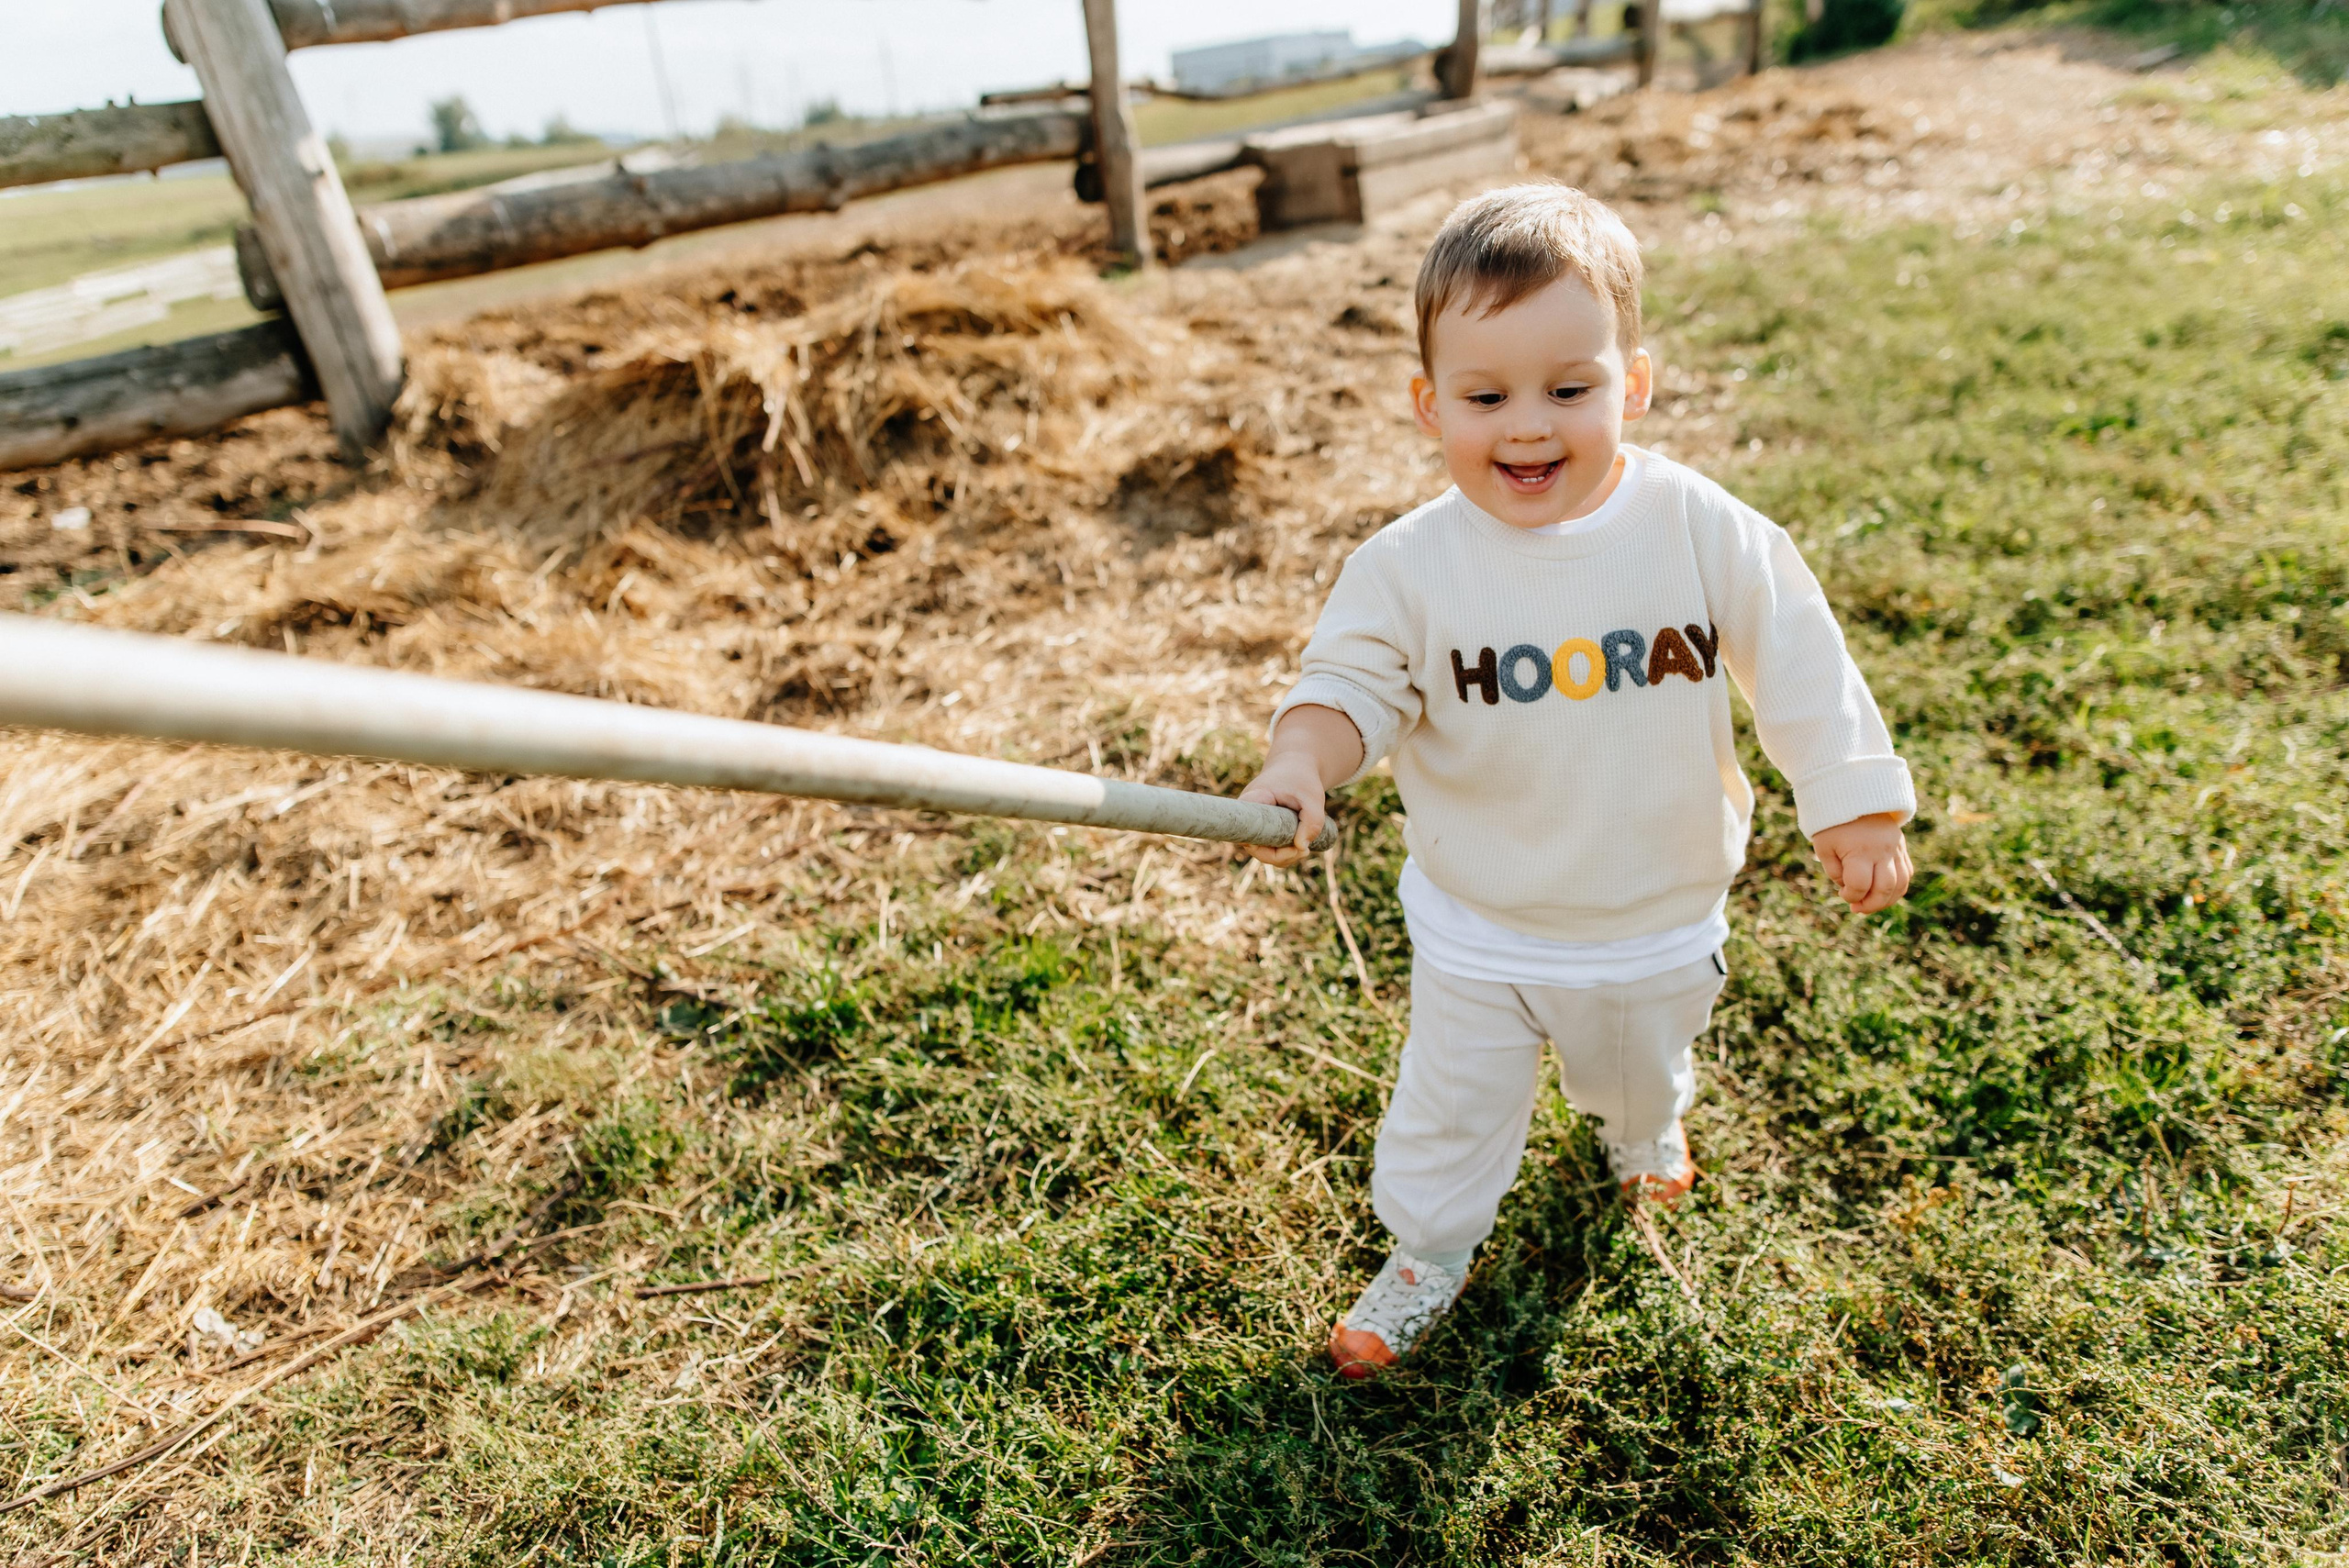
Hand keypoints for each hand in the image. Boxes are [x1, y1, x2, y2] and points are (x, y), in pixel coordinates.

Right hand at [1239, 753, 1325, 867]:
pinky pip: (1268, 848)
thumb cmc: (1301, 778)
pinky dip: (1284, 853)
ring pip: (1262, 851)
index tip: (1290, 847)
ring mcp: (1254, 824)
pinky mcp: (1263, 828)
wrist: (1296, 765)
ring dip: (1284, 857)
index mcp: (1252, 802)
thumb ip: (1312, 821)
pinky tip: (1301, 849)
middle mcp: (1247, 815)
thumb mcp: (1312, 796)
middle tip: (1305, 851)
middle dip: (1279, 856)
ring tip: (1306, 849)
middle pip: (1254, 847)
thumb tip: (1302, 848)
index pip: (1246, 831)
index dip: (1262, 848)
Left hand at [1810, 812, 1911, 913]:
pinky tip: (1882, 892)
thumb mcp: (1824, 846)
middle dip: (1871, 905)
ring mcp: (1895, 848)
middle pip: (1885, 889)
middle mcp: (1881, 850)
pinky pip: (1907, 873)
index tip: (1842, 894)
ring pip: (1901, 884)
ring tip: (1870, 904)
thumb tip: (1850, 889)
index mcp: (1859, 850)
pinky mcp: (1901, 847)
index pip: (1860, 885)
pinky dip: (1897, 888)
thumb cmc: (1833, 823)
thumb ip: (1835, 871)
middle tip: (1857, 908)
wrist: (1855, 793)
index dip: (1851, 896)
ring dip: (1887, 900)